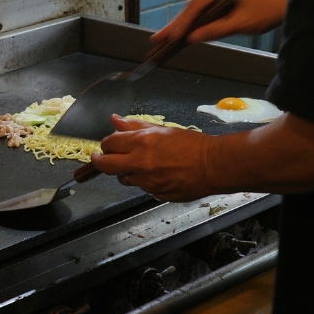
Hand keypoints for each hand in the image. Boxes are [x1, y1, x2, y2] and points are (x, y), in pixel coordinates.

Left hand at [90, 115, 213, 201]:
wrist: (213, 166)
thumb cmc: (192, 145)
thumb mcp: (162, 130)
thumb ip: (135, 126)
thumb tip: (115, 120)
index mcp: (142, 142)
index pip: (109, 144)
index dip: (106, 144)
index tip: (107, 145)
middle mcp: (140, 163)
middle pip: (105, 165)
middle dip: (100, 161)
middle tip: (100, 158)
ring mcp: (147, 181)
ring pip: (123, 179)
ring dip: (125, 171)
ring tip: (139, 164)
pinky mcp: (154, 194)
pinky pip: (141, 188)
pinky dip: (143, 181)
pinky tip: (156, 174)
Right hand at [150, 0, 290, 45]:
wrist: (283, 1)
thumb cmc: (267, 11)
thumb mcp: (241, 24)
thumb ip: (215, 30)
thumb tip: (193, 38)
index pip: (196, 6)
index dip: (182, 24)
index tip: (171, 38)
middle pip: (192, 5)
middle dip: (176, 24)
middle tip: (157, 39)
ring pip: (196, 6)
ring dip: (184, 22)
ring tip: (165, 37)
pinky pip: (203, 6)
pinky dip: (195, 19)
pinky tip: (182, 30)